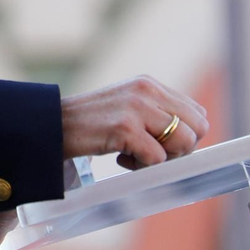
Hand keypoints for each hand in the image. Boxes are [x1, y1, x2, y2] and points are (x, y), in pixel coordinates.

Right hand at [60, 76, 207, 170]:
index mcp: (149, 84)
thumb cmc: (90, 123)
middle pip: (197, 128)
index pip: (196, 112)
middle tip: (153, 154)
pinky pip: (157, 158)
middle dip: (181, 149)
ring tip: (134, 155)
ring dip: (163, 158)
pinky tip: (120, 158)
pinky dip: (141, 166)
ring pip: (183, 142)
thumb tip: (192, 136)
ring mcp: (136, 108)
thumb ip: (156, 112)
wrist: (52, 125)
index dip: (185, 135)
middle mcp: (146, 90)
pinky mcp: (125, 128)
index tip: (162, 145)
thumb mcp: (127, 105)